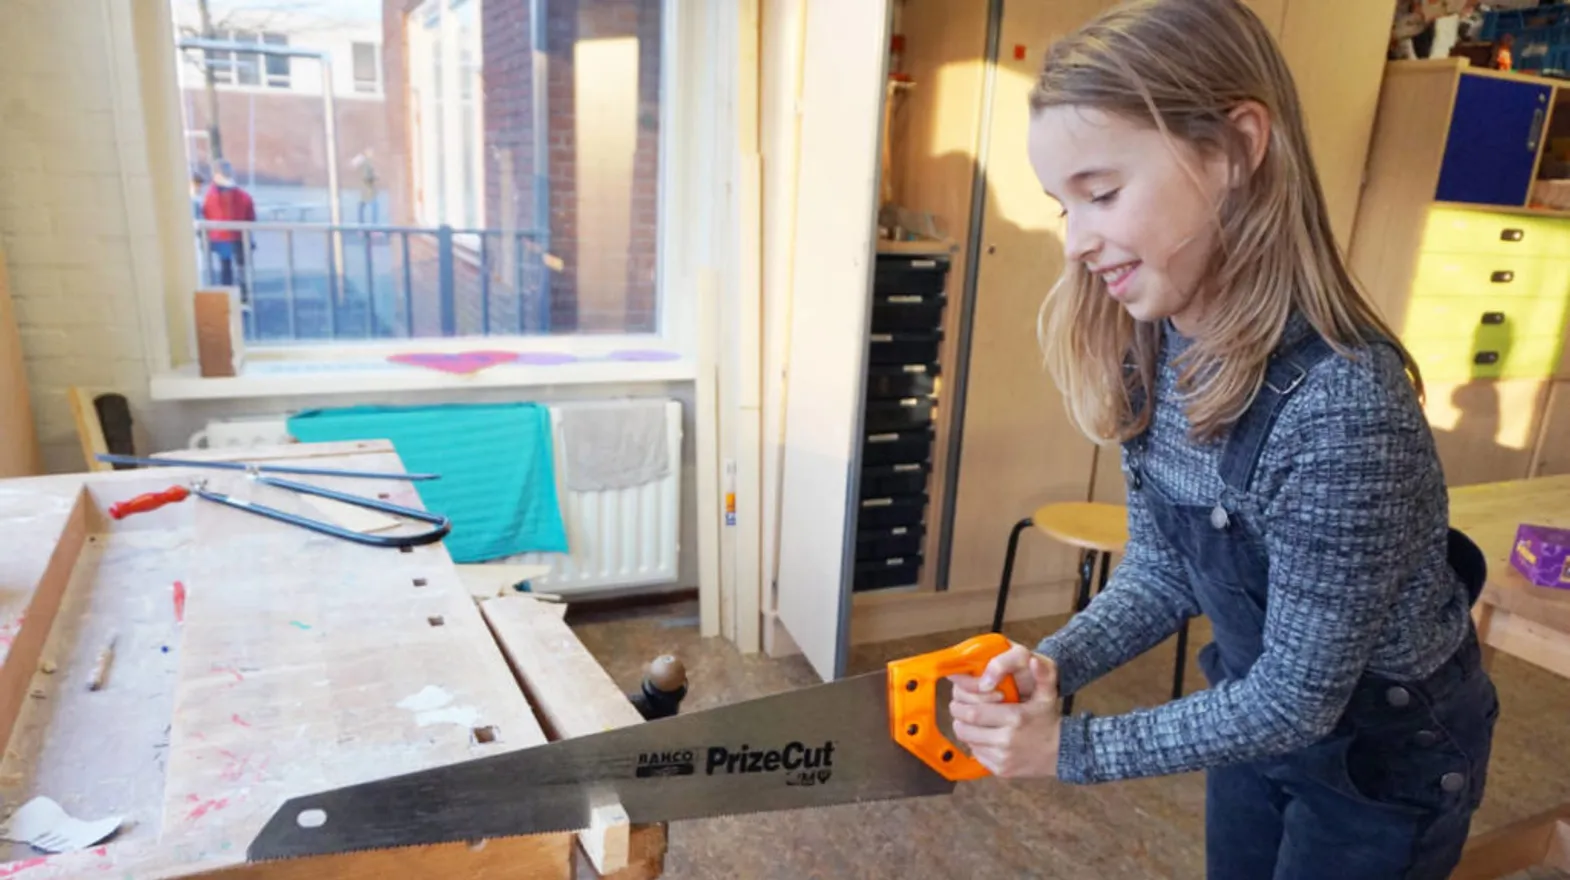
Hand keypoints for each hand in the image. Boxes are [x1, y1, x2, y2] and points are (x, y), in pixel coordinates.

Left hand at [946, 651, 1061, 778]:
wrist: (1061, 751)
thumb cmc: (1048, 720)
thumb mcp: (1047, 695)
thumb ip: (1041, 675)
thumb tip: (1033, 660)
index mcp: (1015, 718)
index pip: (973, 713)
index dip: (961, 706)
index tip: (959, 700)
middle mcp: (1007, 740)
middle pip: (966, 729)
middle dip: (958, 717)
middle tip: (959, 709)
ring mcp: (1003, 758)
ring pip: (969, 742)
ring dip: (965, 731)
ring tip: (971, 722)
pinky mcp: (1001, 770)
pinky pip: (978, 755)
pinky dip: (975, 745)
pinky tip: (984, 737)